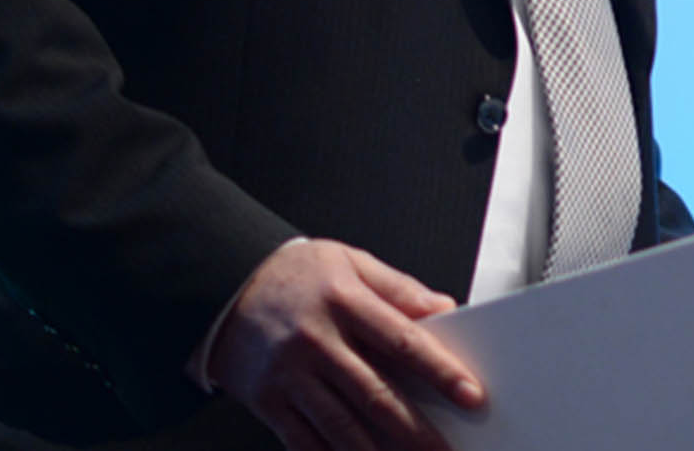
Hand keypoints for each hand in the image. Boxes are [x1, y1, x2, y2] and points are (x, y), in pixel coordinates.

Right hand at [207, 237, 486, 450]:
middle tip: (445, 450)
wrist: (221, 285)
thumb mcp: (349, 261)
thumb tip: (443, 309)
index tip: (472, 395)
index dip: (441, 371)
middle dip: (416, 429)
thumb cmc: (293, 274)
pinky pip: (303, 439)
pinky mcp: (267, 401)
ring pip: (341, 424)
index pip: (404, 341)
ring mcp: (289, 375)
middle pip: (376, 393)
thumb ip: (398, 287)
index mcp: (344, 301)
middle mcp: (316, 340)